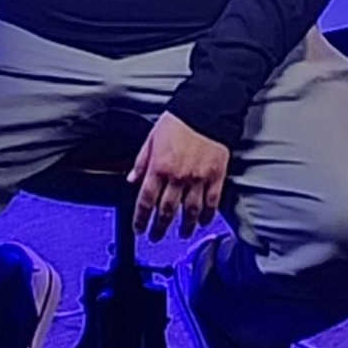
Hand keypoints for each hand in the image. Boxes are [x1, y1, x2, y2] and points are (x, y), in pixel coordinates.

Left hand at [129, 111, 230, 241]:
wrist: (207, 110)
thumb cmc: (178, 121)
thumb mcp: (152, 138)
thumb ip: (141, 161)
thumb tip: (131, 179)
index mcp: (159, 167)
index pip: (146, 200)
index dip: (141, 218)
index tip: (138, 229)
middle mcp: (177, 176)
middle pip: (166, 210)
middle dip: (159, 227)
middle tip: (156, 237)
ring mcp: (198, 178)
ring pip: (190, 211)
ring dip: (185, 226)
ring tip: (182, 234)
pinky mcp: (216, 176)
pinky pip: (211, 202)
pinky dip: (207, 215)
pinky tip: (203, 222)